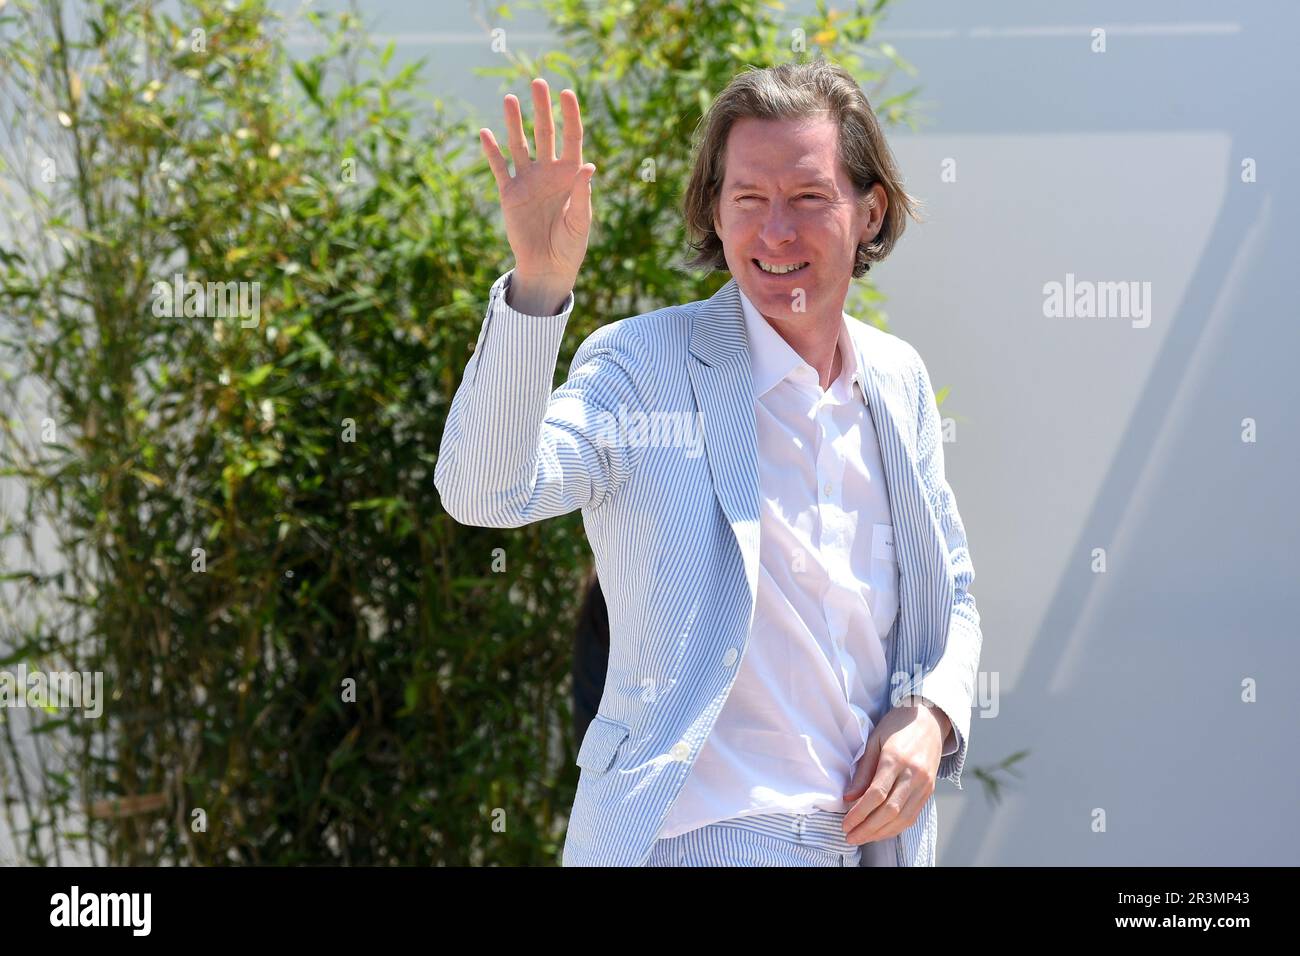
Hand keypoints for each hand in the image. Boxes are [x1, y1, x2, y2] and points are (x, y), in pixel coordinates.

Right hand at [478, 78, 594, 292]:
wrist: (548, 266)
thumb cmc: (570, 245)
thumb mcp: (581, 220)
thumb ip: (582, 193)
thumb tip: (588, 166)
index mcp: (570, 174)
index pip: (572, 137)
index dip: (570, 115)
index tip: (567, 93)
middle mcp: (549, 171)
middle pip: (545, 133)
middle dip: (542, 108)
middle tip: (539, 83)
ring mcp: (528, 180)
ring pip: (520, 145)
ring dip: (515, 123)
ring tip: (510, 99)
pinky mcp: (510, 193)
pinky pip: (499, 168)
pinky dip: (492, 151)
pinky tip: (486, 133)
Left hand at [840, 700, 946, 844]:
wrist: (930, 720)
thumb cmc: (897, 726)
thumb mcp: (874, 740)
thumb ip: (862, 770)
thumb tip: (848, 797)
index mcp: (896, 759)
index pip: (876, 794)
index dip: (859, 813)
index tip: (845, 823)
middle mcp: (913, 774)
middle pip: (889, 810)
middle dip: (867, 828)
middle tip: (850, 837)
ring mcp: (924, 784)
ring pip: (902, 818)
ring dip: (881, 832)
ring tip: (862, 838)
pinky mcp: (929, 791)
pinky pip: (912, 816)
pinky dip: (896, 827)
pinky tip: (881, 832)